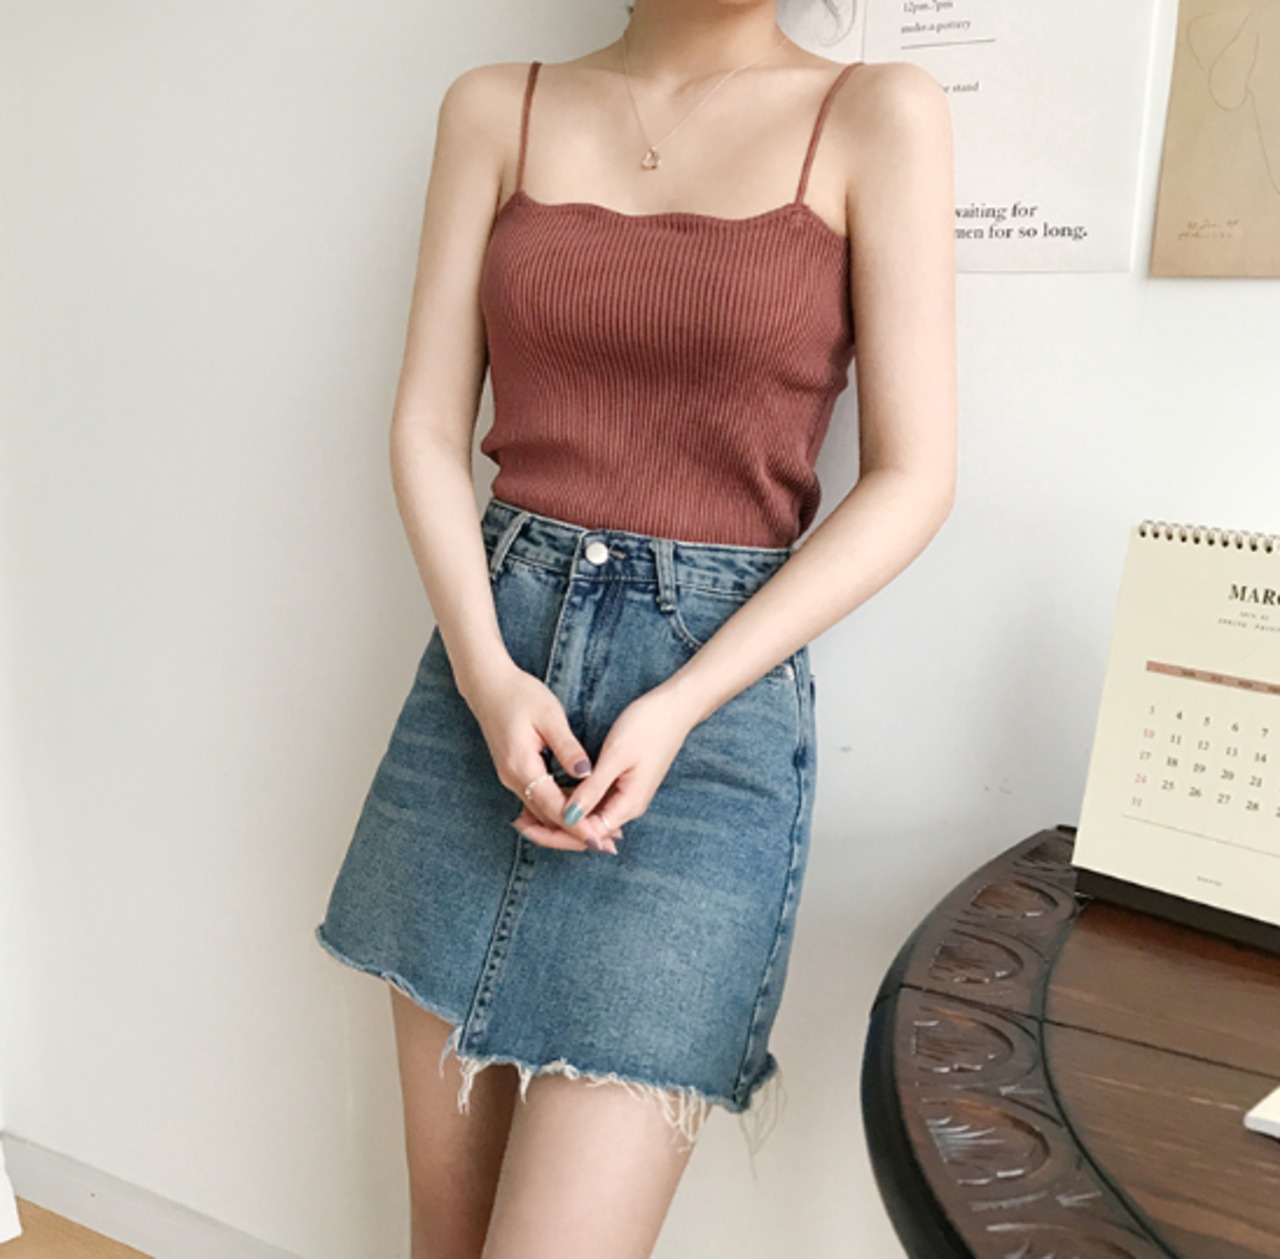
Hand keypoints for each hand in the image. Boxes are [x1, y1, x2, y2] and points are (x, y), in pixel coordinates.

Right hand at [465, 662, 617, 853]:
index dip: (578, 825)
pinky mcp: (515, 772)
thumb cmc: (520, 695)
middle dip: (577, 833)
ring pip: (543, 811)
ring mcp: (512, 777)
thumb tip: (587, 772)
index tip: (600, 838)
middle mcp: (513, 779)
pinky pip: (538, 799)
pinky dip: (560, 809)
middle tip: (607, 845)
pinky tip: (582, 811)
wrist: (488, 685)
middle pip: (547, 818)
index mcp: (521, 766)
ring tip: (601, 833)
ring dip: (570, 824)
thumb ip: (568, 747)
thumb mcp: (550, 717)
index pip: (553, 807)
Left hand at [512, 688, 695, 852]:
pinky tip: (550, 794)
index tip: (525, 825)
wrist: (675, 708)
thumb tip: (568, 816)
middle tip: (518, 822)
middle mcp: (627, 805)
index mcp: (628, 804)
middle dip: (552, 829)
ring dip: (560, 815)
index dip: (554, 832)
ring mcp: (626, 794)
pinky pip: (593, 802)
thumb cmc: (648, 727)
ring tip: (526, 812)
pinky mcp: (622, 782)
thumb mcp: (616, 757)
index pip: (586, 832)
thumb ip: (592, 789)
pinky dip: (571, 801)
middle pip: (585, 829)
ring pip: (587, 816)